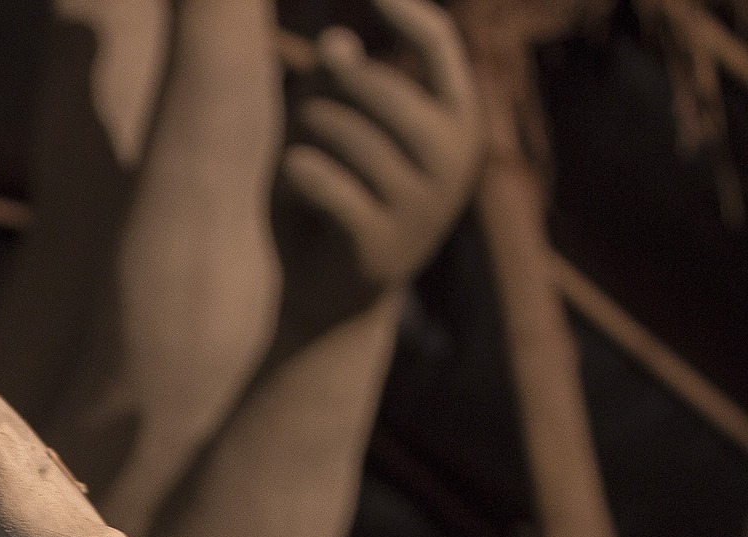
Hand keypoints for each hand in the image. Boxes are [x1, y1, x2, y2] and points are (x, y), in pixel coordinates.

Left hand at [281, 0, 481, 309]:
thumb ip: (343, 85)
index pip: (439, 46)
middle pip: (375, 88)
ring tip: (293, 161)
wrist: (333, 295)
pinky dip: (296, 176)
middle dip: (324, 95)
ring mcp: (421, 204)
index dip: (406, 11)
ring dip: (302, 139)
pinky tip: (292, 180)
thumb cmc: (338, 195)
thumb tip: (333, 40)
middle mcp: (452, 160)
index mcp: (457, 122)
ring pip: (343, 134)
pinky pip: (323, 182)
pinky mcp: (379, 242)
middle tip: (300, 120)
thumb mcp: (344, 132)